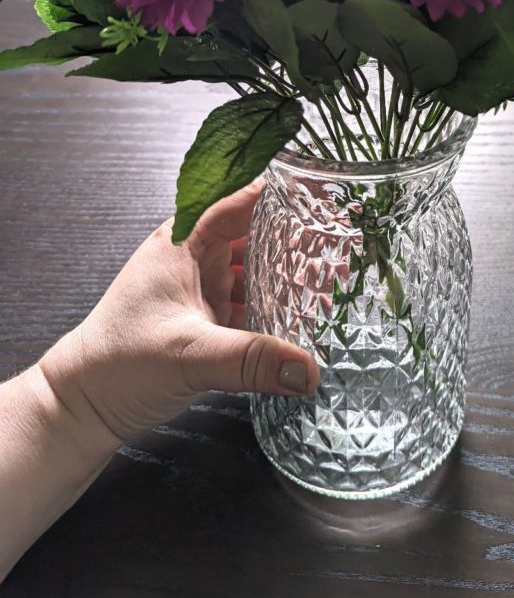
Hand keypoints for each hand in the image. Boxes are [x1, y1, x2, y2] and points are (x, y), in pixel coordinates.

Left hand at [37, 181, 319, 443]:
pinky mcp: (207, 318)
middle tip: (345, 238)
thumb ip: (252, 360)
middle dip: (297, 235)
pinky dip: (277, 305)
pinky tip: (306, 315)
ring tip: (336, 274)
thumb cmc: (118, 363)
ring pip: (256, 268)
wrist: (84, 406)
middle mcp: (195, 256)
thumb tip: (309, 370)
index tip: (326, 191)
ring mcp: (202, 286)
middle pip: (256, 232)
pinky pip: (252, 301)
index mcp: (184, 240)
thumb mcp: (190, 355)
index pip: (242, 198)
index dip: (283, 193)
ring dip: (289, 272)